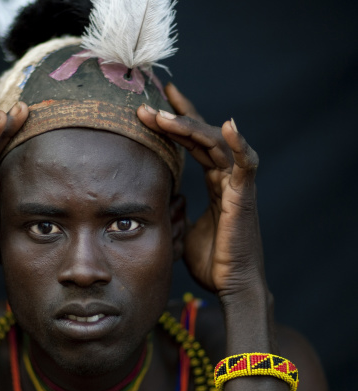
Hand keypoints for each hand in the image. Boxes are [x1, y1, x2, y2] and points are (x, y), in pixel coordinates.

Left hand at [137, 84, 264, 297]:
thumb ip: (176, 211)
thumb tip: (159, 201)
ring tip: (161, 115)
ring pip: (215, 143)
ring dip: (188, 126)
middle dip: (174, 118)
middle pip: (202, 136)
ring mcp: (237, 185)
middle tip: (145, 106)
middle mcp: (227, 178)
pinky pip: (245, 164)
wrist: (232, 286)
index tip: (155, 104)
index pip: (196, 143)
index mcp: (215, 183)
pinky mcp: (244, 197)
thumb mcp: (184, 230)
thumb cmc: (214, 263)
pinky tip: (229, 126)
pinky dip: (239, 144)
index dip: (178, 121)